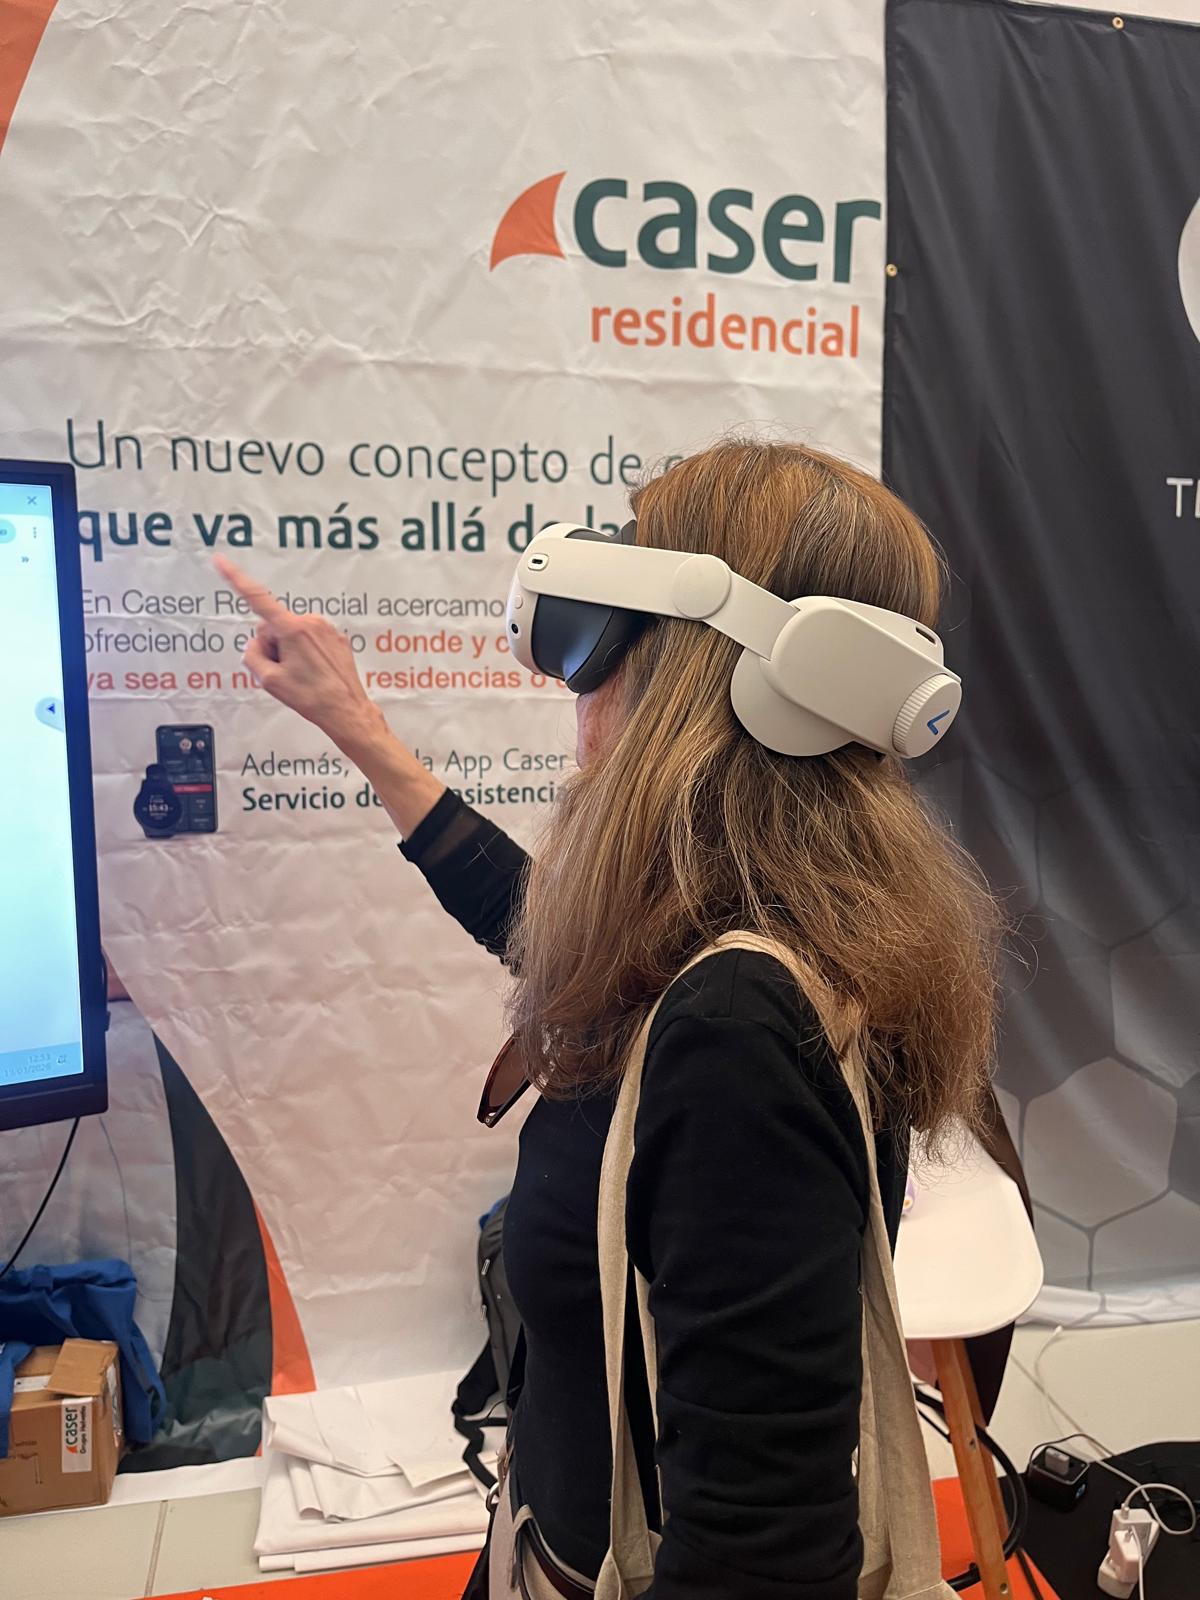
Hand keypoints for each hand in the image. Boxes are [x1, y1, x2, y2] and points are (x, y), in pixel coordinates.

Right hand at [214, 555, 383, 750]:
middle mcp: (310, 622)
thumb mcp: (270, 681)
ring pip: (292, 634)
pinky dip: (305, 654)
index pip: (256, 599)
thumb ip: (252, 656)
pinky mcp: (336, 638)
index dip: (235, 579)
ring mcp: (326, 629)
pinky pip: (309, 640)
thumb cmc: (311, 698)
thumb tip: (256, 645)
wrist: (346, 710)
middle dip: (272, 647)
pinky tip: (314, 673)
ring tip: (301, 676)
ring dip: (289, 652)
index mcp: (292, 629)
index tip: (221, 560)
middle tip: (283, 673)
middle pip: (274, 627)